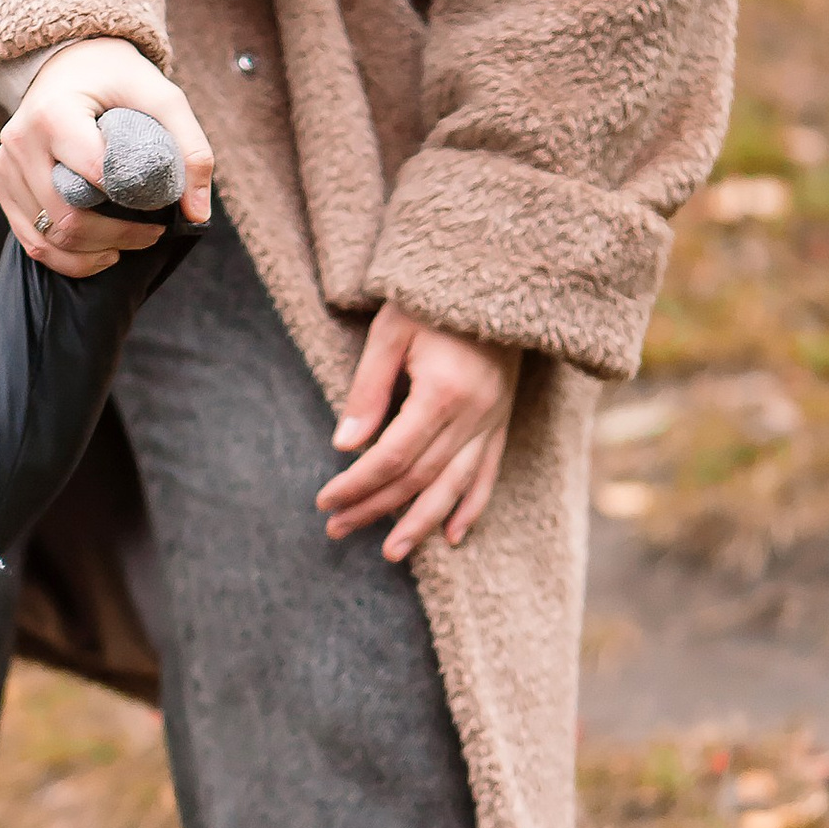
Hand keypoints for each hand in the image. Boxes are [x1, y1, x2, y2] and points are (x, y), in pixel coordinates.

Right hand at [0, 40, 214, 272]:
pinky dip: (66, 258)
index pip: (92, 177)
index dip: (130, 206)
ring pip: (46, 238)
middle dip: (114, 238)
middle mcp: (21, 141)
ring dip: (91, 255)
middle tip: (149, 235)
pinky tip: (98, 252)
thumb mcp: (162, 96)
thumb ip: (189, 149)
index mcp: (54, 114)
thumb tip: (197, 215)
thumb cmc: (117, 78)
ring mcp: (5, 166)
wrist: (68, 62)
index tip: (160, 213)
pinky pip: (30, 240)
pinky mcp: (2, 183)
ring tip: (123, 247)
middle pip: (67, 218)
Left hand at [317, 304, 520, 557]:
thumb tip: (344, 447)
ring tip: (391, 551)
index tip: (325, 501)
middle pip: (419, 478)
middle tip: (337, 530)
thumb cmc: (430, 299)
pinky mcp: (504, 419)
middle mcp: (475, 414)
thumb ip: (367, 390)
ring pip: (455, 486)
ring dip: (420, 522)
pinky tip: (451, 535)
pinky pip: (488, 473)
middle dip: (376, 508)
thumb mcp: (389, 333)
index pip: (393, 456)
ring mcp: (494, 419)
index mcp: (443, 391)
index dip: (357, 484)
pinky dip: (470, 506)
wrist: (495, 276)